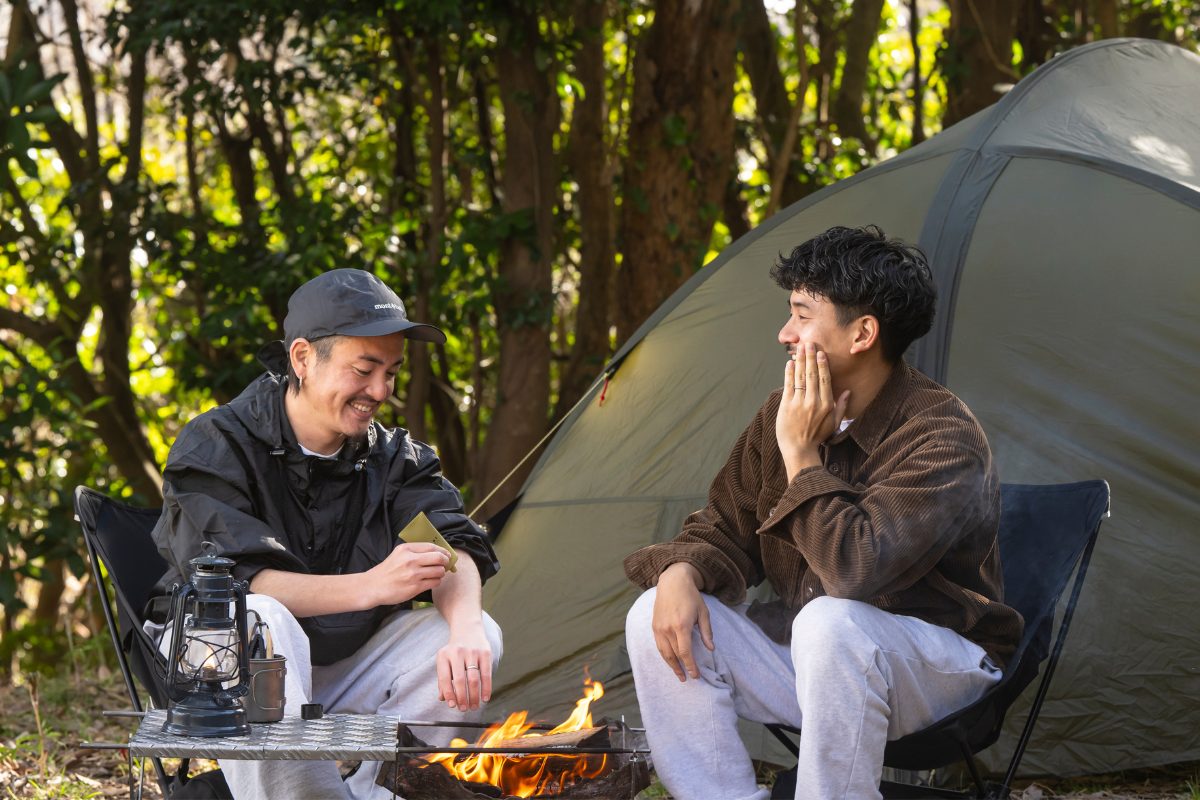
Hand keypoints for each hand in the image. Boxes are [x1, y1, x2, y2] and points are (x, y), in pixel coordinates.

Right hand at [366, 542, 448, 605]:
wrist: (373, 586)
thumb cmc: (387, 571)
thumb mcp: (398, 554)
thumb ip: (415, 552)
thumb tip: (438, 552)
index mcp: (406, 549)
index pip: (432, 547)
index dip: (443, 551)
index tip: (447, 554)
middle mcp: (410, 560)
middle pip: (439, 557)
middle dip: (446, 561)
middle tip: (445, 564)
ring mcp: (413, 574)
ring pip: (439, 571)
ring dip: (441, 573)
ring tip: (436, 574)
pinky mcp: (415, 587)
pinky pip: (435, 582)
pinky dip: (436, 581)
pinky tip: (431, 581)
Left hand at [436, 621, 492, 710]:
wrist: (468, 629)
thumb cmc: (454, 651)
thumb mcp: (444, 661)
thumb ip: (443, 680)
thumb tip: (443, 699)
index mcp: (444, 655)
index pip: (445, 678)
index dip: (449, 693)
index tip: (452, 705)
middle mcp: (457, 652)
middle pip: (460, 680)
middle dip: (463, 698)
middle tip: (464, 709)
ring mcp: (472, 652)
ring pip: (474, 679)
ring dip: (474, 696)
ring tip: (474, 707)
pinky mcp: (485, 652)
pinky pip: (486, 674)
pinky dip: (486, 688)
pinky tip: (485, 698)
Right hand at [651, 563, 713, 681]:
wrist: (672, 582)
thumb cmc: (691, 596)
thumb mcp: (703, 612)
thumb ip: (706, 632)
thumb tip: (711, 649)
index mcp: (682, 625)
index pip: (685, 652)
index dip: (690, 665)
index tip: (695, 675)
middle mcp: (668, 629)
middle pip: (674, 655)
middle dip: (681, 668)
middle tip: (688, 678)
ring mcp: (659, 628)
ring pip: (664, 653)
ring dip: (671, 665)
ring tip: (679, 674)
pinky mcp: (654, 626)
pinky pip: (659, 645)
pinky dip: (664, 655)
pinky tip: (670, 660)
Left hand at [775, 342, 849, 480]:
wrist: (799, 449)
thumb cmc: (816, 437)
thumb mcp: (834, 424)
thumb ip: (841, 407)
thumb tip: (847, 392)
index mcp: (826, 405)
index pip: (825, 380)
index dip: (822, 365)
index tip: (821, 353)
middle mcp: (813, 402)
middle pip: (812, 374)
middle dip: (810, 357)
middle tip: (809, 343)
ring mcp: (799, 403)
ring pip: (800, 377)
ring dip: (800, 361)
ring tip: (799, 349)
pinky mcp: (787, 405)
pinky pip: (788, 385)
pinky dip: (789, 373)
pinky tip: (790, 363)